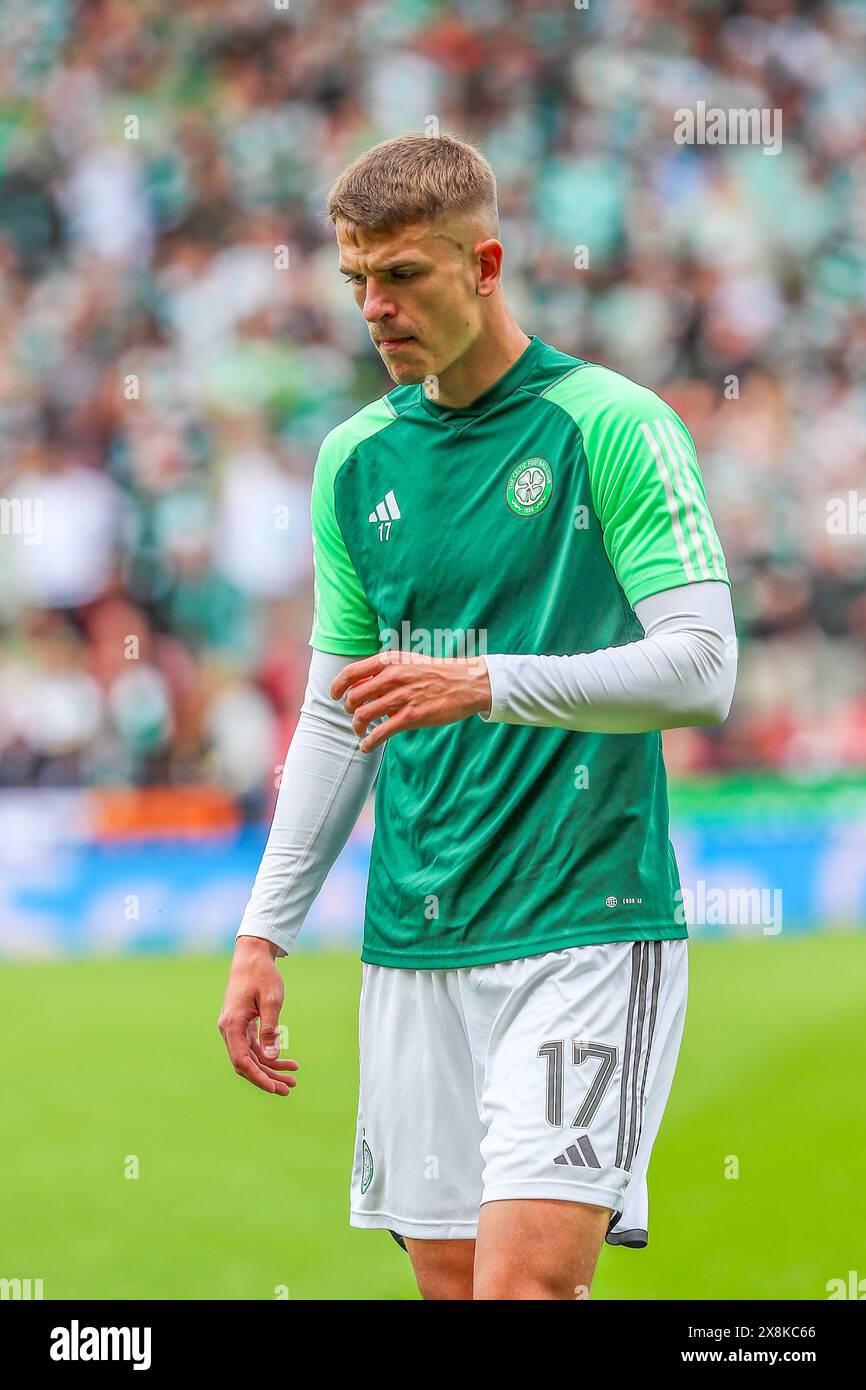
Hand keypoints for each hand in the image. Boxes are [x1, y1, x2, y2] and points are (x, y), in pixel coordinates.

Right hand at [218, 936, 298, 1095]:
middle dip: (266, 1078)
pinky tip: (288, 1063)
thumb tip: (271, 1058)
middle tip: (288, 1089)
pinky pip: (254, 1048)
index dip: (258, 1077)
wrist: (252, 956)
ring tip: (292, 1079)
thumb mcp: (271, 1001)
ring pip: (251, 1058)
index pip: (242, 1061)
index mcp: (231, 1025)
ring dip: (270, 1070)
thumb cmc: (262, 975)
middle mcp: (229, 1029)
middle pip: (245, 1064)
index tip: (275, 1088)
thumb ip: (271, 1029)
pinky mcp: (242, 1026)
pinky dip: (269, 1056)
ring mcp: (234, 1028)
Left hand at [331, 649, 491, 752]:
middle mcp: (392, 678)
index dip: (337, 685)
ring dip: (356, 726)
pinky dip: (368, 742)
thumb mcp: (409, 661)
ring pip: (363, 715)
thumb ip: (386, 670)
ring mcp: (402, 698)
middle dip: (348, 709)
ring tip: (360, 730)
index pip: (351, 672)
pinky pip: (380, 733)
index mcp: (390, 662)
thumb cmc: (437, 672)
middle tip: (353, 714)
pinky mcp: (412, 717)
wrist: (467, 682)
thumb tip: (362, 684)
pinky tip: (367, 745)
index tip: (334, 695)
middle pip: (353, 697)